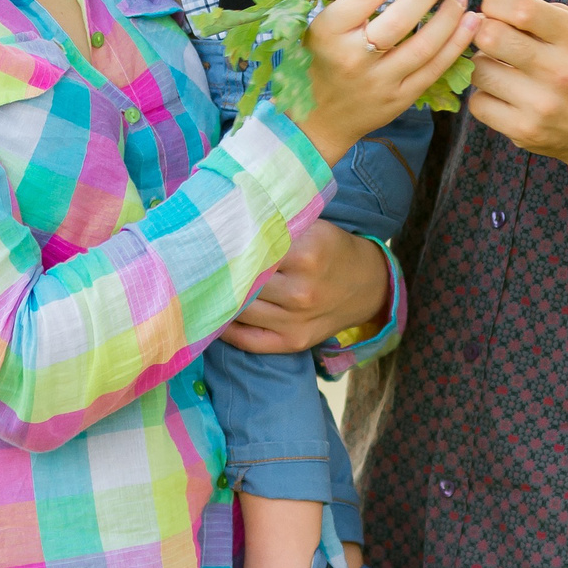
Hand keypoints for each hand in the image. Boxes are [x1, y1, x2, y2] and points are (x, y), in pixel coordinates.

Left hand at [217, 219, 392, 354]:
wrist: (368, 285)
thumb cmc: (332, 250)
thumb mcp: (313, 227)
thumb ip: (276, 227)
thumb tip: (228, 225)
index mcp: (307, 254)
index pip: (252, 250)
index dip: (228, 245)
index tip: (210, 241)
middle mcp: (302, 291)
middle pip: (244, 281)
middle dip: (222, 271)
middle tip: (198, 263)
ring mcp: (297, 320)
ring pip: (241, 310)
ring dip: (221, 298)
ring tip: (205, 286)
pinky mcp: (294, 342)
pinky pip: (248, 340)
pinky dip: (227, 330)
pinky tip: (216, 316)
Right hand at [292, 0, 477, 163]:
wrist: (318, 119)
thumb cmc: (322, 60)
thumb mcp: (326, 26)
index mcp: (329, 32)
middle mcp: (354, 57)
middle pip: (400, 20)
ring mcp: (379, 82)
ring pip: (423, 46)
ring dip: (449, 17)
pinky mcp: (399, 99)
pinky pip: (434, 69)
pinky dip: (456, 45)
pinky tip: (470, 23)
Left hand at [467, 0, 567, 209]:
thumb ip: (539, 10)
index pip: (520, 8)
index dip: (495, 2)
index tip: (496, 9)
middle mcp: (560, 70)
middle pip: (491, 36)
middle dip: (483, 32)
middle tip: (492, 39)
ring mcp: (541, 104)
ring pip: (478, 69)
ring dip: (482, 66)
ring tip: (500, 69)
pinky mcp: (524, 131)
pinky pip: (477, 102)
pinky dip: (484, 96)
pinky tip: (503, 95)